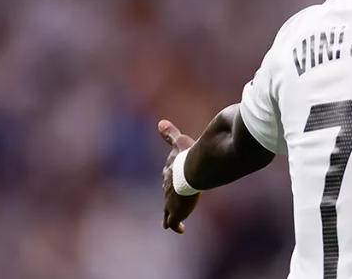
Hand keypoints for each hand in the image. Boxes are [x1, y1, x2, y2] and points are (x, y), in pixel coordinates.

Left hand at [158, 119, 198, 233]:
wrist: (191, 171)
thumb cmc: (187, 156)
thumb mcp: (179, 143)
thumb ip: (170, 135)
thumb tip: (160, 122)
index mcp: (169, 173)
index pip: (168, 179)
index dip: (171, 182)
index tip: (173, 186)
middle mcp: (167, 188)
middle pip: (167, 195)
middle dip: (171, 199)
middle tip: (174, 204)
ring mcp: (170, 201)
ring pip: (167, 211)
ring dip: (170, 216)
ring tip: (171, 222)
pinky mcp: (176, 212)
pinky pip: (174, 222)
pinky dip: (176, 225)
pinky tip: (180, 230)